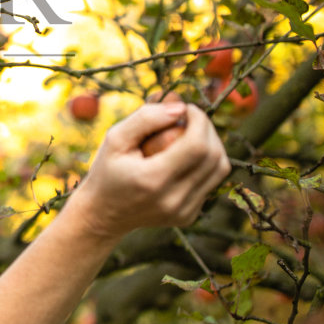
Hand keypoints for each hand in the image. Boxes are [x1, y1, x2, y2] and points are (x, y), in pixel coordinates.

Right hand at [71, 99, 230, 239]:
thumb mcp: (115, 138)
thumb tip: (180, 108)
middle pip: (214, 156)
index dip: (200, 120)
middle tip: (190, 118)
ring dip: (212, 144)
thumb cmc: (106, 171)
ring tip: (192, 134)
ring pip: (220, 169)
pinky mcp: (189, 216)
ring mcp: (183, 211)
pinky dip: (205, 163)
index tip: (188, 109)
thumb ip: (145, 118)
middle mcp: (173, 200)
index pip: (197, 146)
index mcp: (153, 180)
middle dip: (207, 129)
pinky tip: (186, 156)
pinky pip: (211, 182)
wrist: (103, 215)